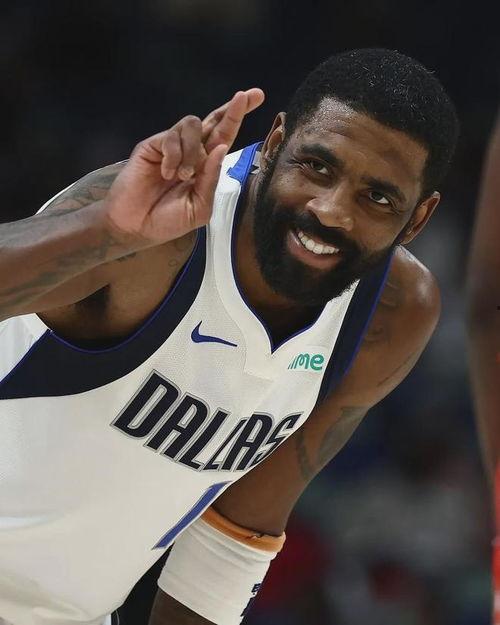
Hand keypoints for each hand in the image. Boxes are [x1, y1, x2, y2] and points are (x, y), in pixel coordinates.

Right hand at [103, 88, 264, 249]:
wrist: (135, 226)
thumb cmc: (167, 220)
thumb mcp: (199, 208)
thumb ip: (211, 180)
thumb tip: (222, 147)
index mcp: (206, 167)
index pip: (225, 137)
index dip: (238, 117)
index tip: (257, 96)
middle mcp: (191, 152)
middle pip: (214, 120)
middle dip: (233, 109)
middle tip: (245, 96)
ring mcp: (172, 146)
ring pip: (192, 125)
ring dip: (193, 151)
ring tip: (183, 176)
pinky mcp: (153, 145)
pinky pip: (171, 137)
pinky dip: (173, 156)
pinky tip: (164, 174)